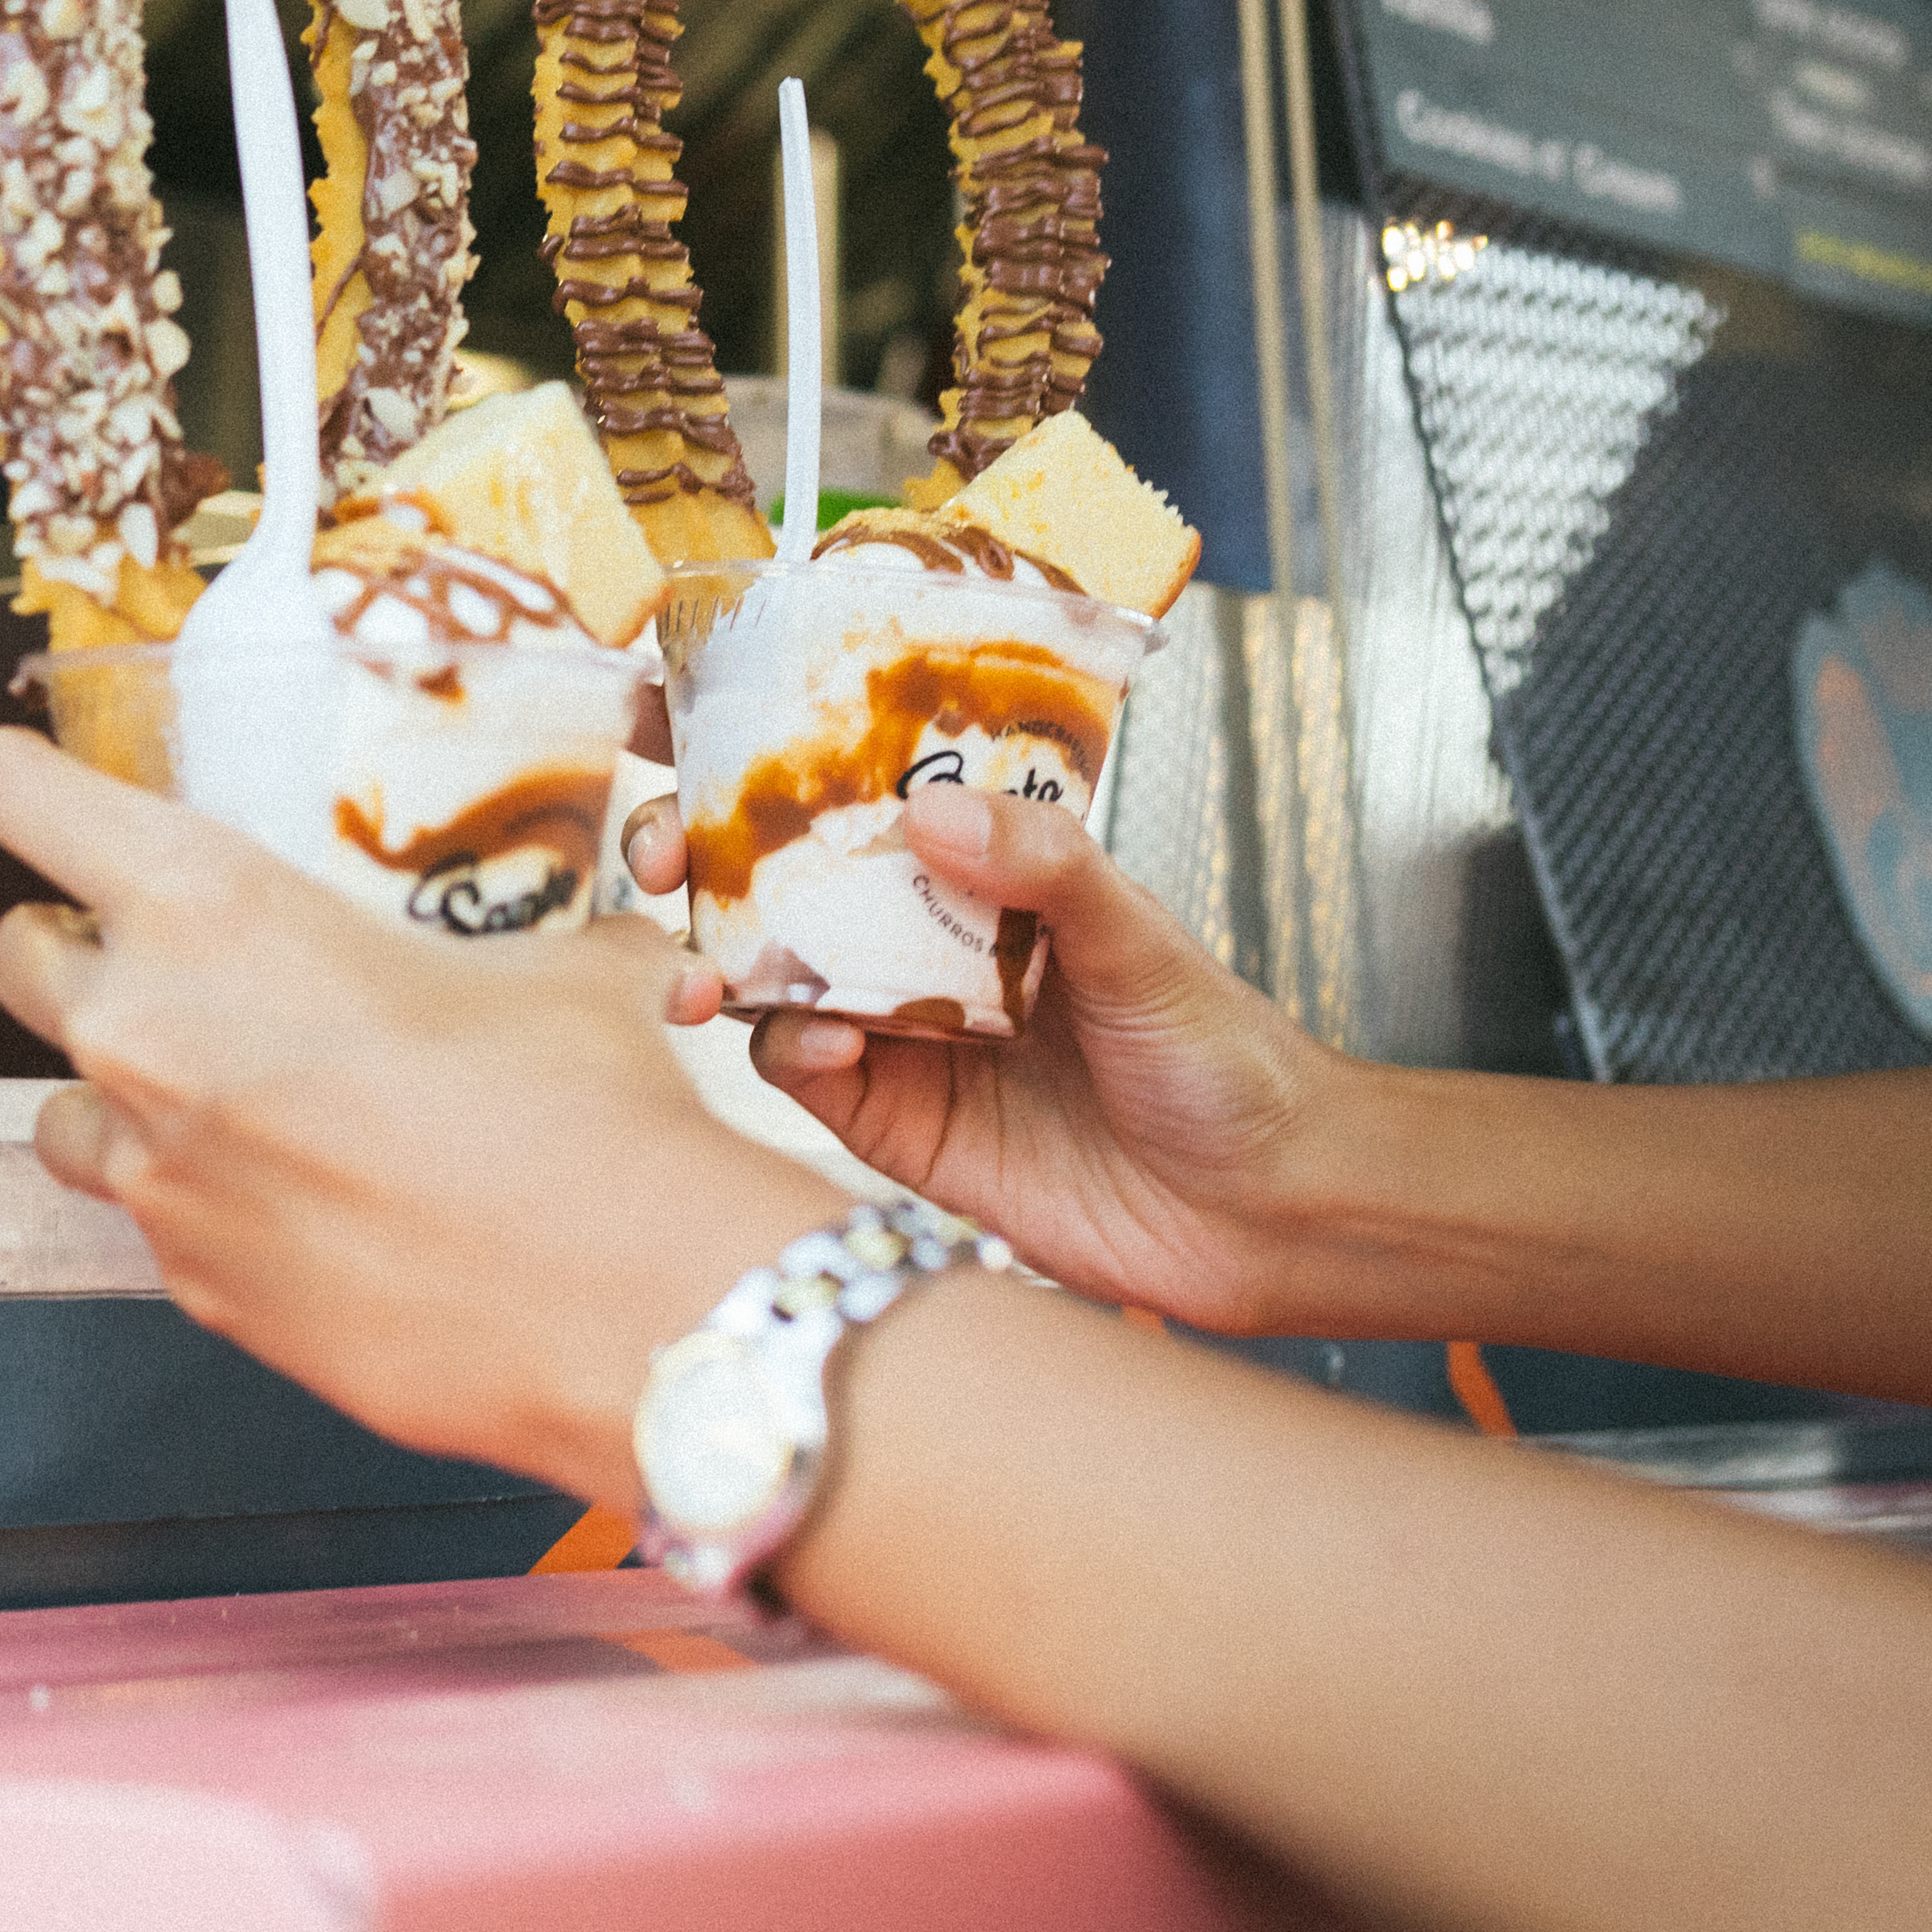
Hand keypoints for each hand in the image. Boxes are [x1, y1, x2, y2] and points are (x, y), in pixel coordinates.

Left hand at [0, 728, 829, 1501]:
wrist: (611, 1307)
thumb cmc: (576, 1109)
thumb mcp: (558, 970)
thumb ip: (535, 938)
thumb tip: (610, 944)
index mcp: (205, 904)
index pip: (14, 793)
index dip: (18, 782)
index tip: (39, 789)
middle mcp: (141, 1027)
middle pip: (13, 956)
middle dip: (70, 948)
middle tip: (165, 961)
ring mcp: (150, 1169)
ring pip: (57, 1109)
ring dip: (119, 1092)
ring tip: (232, 1097)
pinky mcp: (189, 1284)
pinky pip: (155, 1221)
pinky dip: (204, 1204)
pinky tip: (305, 1206)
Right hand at [623, 780, 1341, 1328]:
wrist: (1267, 1213)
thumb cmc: (1225, 1056)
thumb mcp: (1142, 938)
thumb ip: (1042, 865)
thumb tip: (924, 810)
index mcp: (981, 870)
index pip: (857, 789)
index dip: (762, 755)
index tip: (679, 718)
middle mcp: (926, 940)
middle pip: (778, 879)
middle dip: (700, 856)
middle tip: (664, 853)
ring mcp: (903, 1031)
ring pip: (770, 975)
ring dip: (716, 959)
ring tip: (700, 972)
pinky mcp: (897, 1125)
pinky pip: (805, 1072)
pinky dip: (787, 1049)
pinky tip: (815, 1045)